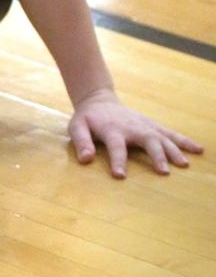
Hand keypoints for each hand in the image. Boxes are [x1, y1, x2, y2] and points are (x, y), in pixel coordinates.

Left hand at [68, 87, 202, 177]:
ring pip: (162, 137)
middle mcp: (131, 127)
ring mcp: (144, 126)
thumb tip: (85, 159)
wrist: (99, 101)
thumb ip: (80, 142)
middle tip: (164, 172)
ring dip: (173, 150)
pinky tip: (199, 150)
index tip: (120, 175)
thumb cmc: (88, 119)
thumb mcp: (77, 126)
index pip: (115, 146)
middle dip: (155, 155)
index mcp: (112, 130)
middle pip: (146, 140)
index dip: (117, 160)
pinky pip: (171, 133)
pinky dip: (185, 141)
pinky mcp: (152, 126)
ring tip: (184, 165)